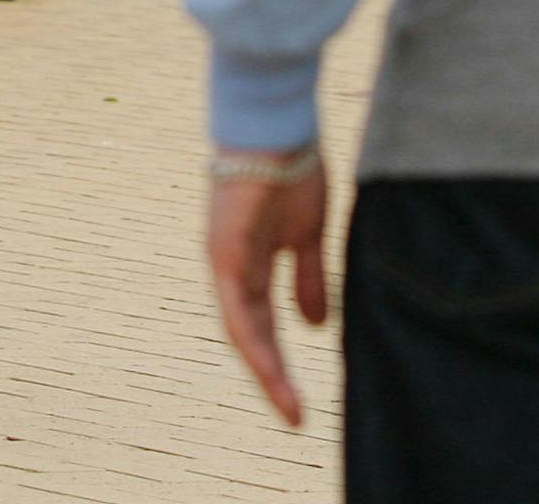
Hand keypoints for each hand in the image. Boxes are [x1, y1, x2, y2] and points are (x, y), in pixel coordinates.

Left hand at [206, 157, 331, 427]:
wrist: (278, 123)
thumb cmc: (291, 167)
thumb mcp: (308, 233)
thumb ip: (308, 277)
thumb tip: (314, 326)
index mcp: (250, 262)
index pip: (261, 321)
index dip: (278, 359)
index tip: (299, 399)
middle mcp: (231, 267)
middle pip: (249, 333)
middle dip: (273, 376)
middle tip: (296, 417)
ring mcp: (224, 260)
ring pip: (242, 330)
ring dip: (267, 371)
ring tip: (290, 408)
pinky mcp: (224, 253)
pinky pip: (238, 310)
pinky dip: (255, 343)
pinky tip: (271, 370)